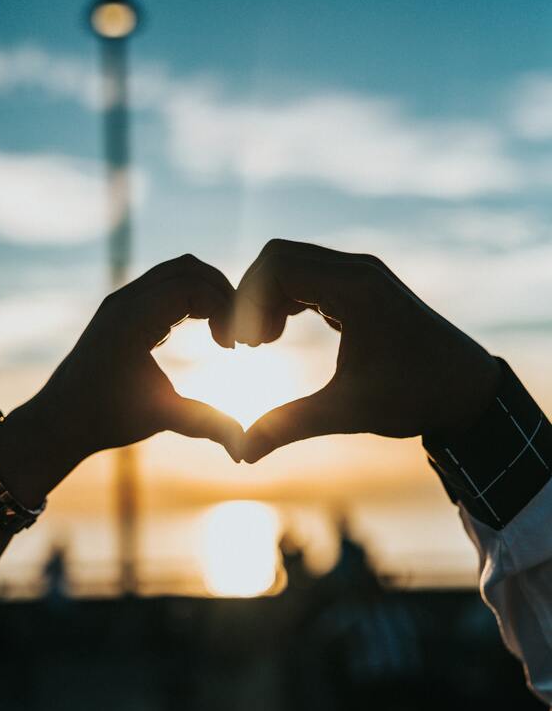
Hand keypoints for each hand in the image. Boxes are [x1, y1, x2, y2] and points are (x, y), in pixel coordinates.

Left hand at [0, 255, 243, 504]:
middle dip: (222, 294)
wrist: (59, 420)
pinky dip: (192, 298)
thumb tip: (244, 450)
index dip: (225, 308)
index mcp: (132, 320)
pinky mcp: (123, 308)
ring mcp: (122, 300)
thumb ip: (206, 425)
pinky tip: (204, 331)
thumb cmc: (105, 420)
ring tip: (223, 333)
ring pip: (177, 271)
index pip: (192, 286)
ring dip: (208, 293)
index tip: (234, 347)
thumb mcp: (160, 418)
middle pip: (189, 269)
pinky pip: (165, 284)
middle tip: (237, 334)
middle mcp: (125, 301)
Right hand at [232, 239, 499, 462]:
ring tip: (262, 343)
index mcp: (356, 290)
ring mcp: (363, 275)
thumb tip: (242, 453)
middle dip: (252, 297)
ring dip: (269, 298)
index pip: (277, 265)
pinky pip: (311, 276)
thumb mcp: (348, 412)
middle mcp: (358, 271)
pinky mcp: (364, 287)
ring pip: (293, 264)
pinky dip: (287, 299)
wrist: (467, 389)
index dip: (248, 301)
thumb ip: (289, 426)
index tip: (245, 346)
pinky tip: (281, 335)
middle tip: (248, 346)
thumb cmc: (415, 397)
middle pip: (279, 257)